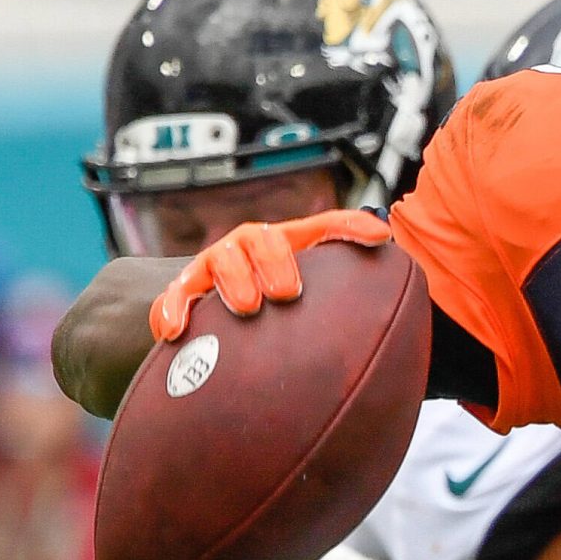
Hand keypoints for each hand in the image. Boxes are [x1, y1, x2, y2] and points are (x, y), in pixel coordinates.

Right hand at [148, 209, 391, 341]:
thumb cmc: (273, 287)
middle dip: (273, 262)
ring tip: (248, 307)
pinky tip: (177, 331)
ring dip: (230, 281)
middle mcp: (244, 248)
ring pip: (215, 263)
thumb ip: (345, 272)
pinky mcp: (179, 296)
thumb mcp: (312, 281)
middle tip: (288, 292)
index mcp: (282, 241)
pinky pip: (170, 300)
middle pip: (258, 241)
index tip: (379, 238)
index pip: (320, 227)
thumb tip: (390, 265)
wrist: (214, 300)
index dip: (348, 229)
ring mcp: (208, 269)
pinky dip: (170, 311)